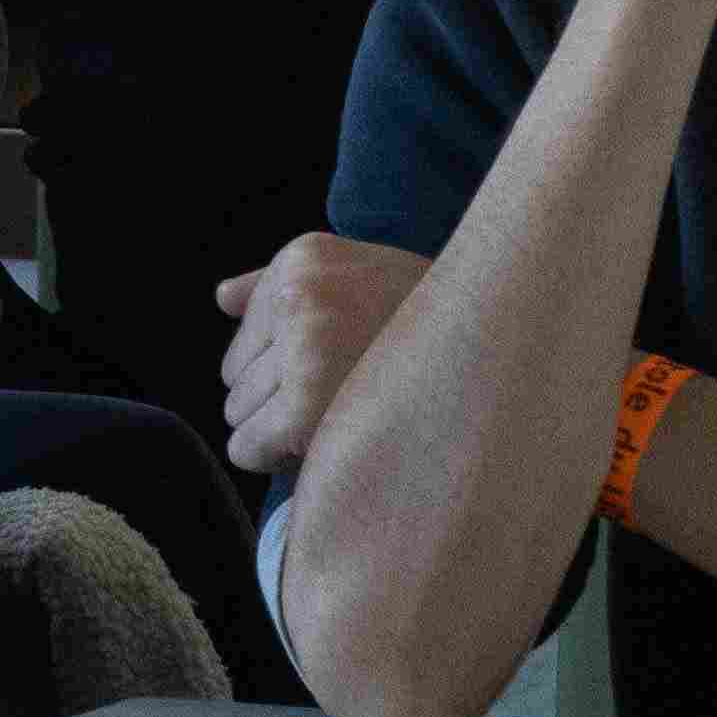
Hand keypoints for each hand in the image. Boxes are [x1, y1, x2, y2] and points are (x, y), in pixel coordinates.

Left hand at [216, 233, 434, 473]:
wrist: (495, 354)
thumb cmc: (424, 325)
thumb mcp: (354, 275)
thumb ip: (278, 285)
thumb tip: (222, 298)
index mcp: (303, 258)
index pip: (241, 331)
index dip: (279, 364)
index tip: (333, 369)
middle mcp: (300, 294)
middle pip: (232, 377)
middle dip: (274, 397)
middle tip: (338, 400)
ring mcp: (306, 346)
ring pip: (238, 413)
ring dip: (277, 428)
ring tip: (339, 419)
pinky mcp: (309, 402)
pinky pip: (247, 446)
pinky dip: (271, 458)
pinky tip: (317, 449)